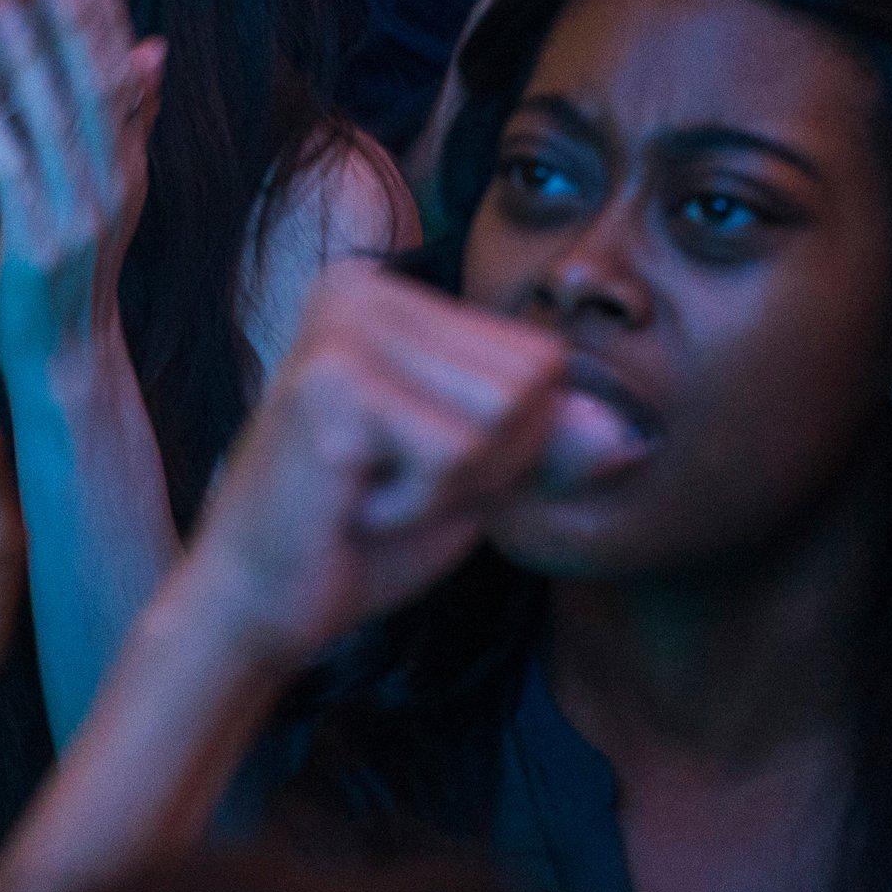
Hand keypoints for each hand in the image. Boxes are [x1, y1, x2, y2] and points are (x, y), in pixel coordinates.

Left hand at [0, 0, 163, 374]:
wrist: (68, 352)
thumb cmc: (78, 262)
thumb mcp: (113, 188)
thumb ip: (130, 119)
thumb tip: (153, 46)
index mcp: (131, 168)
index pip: (125, 82)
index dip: (108, 24)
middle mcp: (113, 186)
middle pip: (94, 91)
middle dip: (72, 24)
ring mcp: (77, 215)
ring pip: (52, 123)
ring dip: (27, 59)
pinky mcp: (36, 243)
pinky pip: (11, 171)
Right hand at [167, 262, 633, 675]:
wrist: (259, 604)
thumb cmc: (360, 536)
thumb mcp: (478, 479)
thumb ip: (548, 445)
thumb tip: (632, 437)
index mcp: (392, 292)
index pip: (540, 357)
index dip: (512, 442)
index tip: (419, 466)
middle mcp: (362, 288)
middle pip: (530, 378)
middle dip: (488, 462)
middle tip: (395, 485)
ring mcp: (341, 329)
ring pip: (501, 414)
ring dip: (455, 483)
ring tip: (377, 491)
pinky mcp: (331, 383)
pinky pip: (455, 453)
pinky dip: (420, 503)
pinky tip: (355, 504)